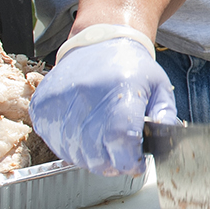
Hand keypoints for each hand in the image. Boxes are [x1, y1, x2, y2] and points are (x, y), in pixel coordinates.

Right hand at [30, 38, 178, 176]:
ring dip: (90, 157)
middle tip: (119, 154)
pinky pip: (54, 143)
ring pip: (74, 154)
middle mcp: (87, 96)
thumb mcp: (159, 88)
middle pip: (96, 156)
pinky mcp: (41, 107)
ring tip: (100, 139)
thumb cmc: (131, 69)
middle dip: (112, 164)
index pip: (120, 141)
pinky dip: (69, 146)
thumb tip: (168, 145)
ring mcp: (60, 102)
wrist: (98, 43)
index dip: (129, 162)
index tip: (136, 164)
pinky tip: (82, 131)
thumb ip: (165, 117)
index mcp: (121, 92)